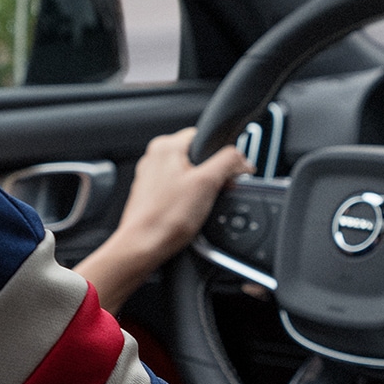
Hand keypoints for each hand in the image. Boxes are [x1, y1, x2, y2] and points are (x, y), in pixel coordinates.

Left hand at [73, 129, 248, 311]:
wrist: (142, 247)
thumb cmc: (165, 219)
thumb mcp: (207, 184)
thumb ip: (228, 162)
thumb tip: (242, 159)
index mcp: (165, 145)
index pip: (203, 136)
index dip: (220, 155)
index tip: (226, 174)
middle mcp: (154, 157)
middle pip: (196, 157)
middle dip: (209, 175)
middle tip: (210, 194)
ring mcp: (150, 177)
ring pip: (187, 175)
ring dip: (198, 189)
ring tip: (194, 207)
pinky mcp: (149, 195)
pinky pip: (176, 191)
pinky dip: (185, 200)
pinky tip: (184, 214)